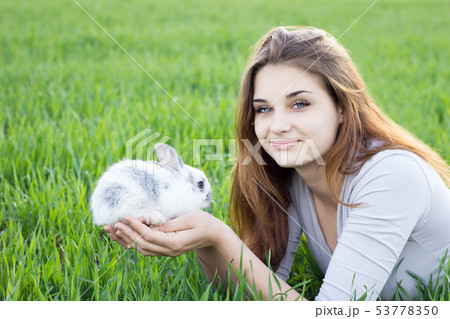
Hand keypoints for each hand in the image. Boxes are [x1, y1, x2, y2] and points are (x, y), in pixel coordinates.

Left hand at [104, 211, 225, 256]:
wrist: (214, 234)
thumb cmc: (204, 222)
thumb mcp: (188, 218)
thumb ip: (169, 223)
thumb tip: (150, 224)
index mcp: (174, 243)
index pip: (150, 237)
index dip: (136, 227)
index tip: (127, 217)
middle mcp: (169, 251)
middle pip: (142, 245)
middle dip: (126, 234)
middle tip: (113, 223)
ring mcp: (167, 252)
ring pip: (141, 249)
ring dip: (126, 240)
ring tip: (112, 230)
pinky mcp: (165, 249)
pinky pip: (146, 249)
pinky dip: (133, 242)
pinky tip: (124, 235)